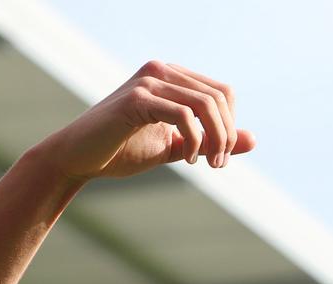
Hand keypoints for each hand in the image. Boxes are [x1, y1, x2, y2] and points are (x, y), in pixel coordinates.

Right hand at [39, 61, 256, 180]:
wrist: (78, 159)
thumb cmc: (122, 151)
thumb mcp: (178, 147)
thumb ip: (212, 141)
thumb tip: (254, 139)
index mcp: (171, 77)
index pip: (223, 92)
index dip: (229, 126)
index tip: (219, 157)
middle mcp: (161, 70)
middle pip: (219, 97)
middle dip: (226, 135)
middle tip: (217, 165)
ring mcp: (148, 80)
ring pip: (206, 104)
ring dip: (215, 140)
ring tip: (206, 164)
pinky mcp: (137, 97)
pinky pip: (184, 114)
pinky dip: (194, 140)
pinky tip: (187, 159)